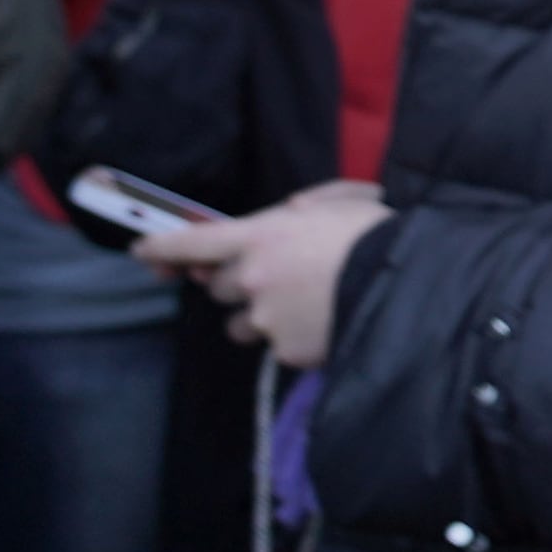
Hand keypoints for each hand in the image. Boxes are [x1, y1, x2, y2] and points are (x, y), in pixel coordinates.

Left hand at [137, 180, 390, 368]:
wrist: (409, 283)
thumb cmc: (376, 233)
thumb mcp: (341, 200)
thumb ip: (303, 206)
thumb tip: (287, 214)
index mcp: (260, 236)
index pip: (191, 242)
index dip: (161, 247)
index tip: (142, 253)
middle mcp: (251, 278)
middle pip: (216, 286)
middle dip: (236, 281)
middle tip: (276, 275)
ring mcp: (265, 318)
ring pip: (240, 321)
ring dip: (258, 314)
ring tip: (303, 304)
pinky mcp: (284, 350)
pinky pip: (274, 345)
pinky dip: (292, 336)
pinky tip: (323, 321)